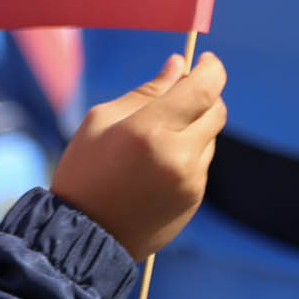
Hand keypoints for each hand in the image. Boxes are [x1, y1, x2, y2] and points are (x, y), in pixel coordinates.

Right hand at [50, 52, 227, 260]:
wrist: (83, 237)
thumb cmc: (84, 172)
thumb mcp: (102, 120)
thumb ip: (146, 91)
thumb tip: (179, 66)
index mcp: (151, 130)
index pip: (204, 89)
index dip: (211, 69)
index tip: (205, 61)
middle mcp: (179, 156)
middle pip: (215, 111)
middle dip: (204, 96)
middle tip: (181, 93)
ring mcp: (190, 182)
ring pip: (209, 138)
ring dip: (194, 127)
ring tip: (156, 138)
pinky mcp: (193, 201)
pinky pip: (201, 164)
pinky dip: (188, 153)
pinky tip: (157, 164)